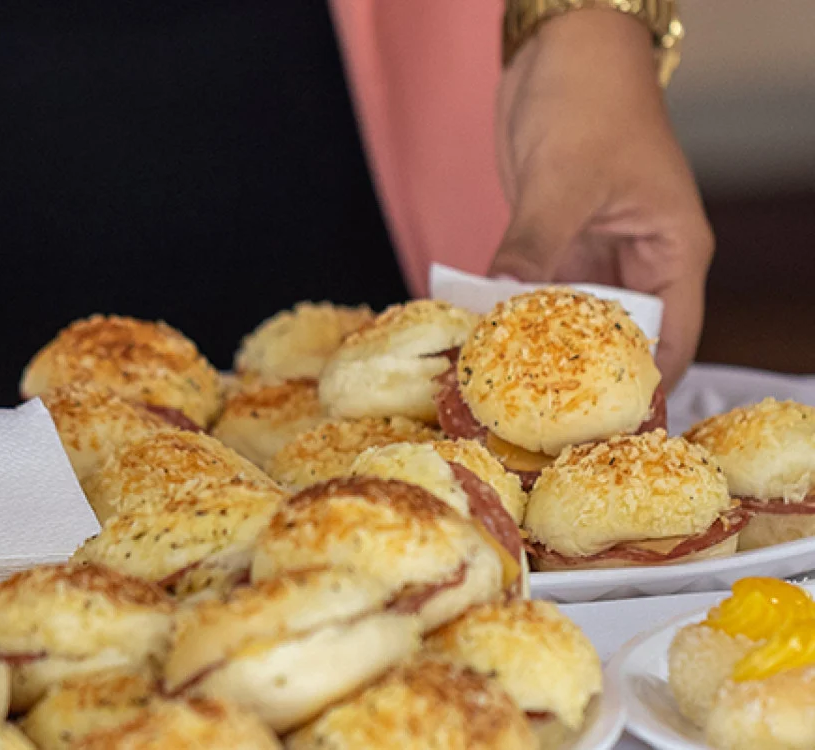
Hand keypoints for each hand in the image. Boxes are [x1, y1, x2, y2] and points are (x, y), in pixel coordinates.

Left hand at [489, 8, 712, 391]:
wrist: (564, 48)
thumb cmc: (590, 101)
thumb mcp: (564, 179)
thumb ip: (534, 247)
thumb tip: (501, 308)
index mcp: (672, 252)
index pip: (669, 341)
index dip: (638, 389)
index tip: (597, 431)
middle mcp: (638, 259)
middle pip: (616, 337)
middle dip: (577, 375)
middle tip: (530, 420)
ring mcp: (594, 250)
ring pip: (569, 316)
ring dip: (535, 343)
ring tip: (495, 388)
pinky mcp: (554, 239)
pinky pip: (533, 287)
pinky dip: (509, 309)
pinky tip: (478, 336)